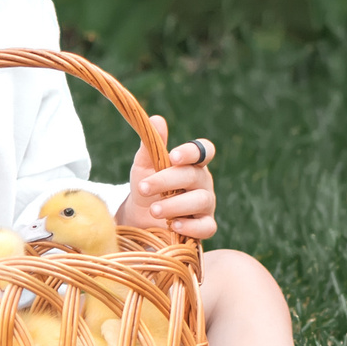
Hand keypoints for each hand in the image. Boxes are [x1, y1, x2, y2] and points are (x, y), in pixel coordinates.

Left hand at [117, 114, 216, 239]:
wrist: (140, 219)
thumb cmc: (147, 188)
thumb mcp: (144, 166)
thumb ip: (151, 144)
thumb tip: (156, 119)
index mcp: (192, 163)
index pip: (203, 151)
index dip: (192, 152)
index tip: (173, 156)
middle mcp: (203, 182)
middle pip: (194, 176)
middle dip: (167, 181)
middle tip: (144, 188)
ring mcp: (206, 204)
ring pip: (200, 200)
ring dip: (175, 205)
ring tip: (154, 210)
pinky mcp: (204, 226)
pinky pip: (206, 227)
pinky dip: (191, 226)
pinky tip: (174, 225)